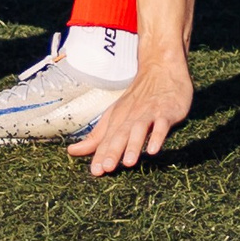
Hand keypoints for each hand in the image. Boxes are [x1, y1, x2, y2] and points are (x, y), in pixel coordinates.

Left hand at [67, 60, 192, 175]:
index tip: (95, 171)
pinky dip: (158, 136)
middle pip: (120, 134)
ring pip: (139, 129)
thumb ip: (97, 136)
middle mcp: (131, 115)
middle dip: (113, 151)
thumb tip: (73, 151)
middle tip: (106, 168)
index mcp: (117, 117)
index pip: (106, 138)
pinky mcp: (166, 112)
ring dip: (134, 145)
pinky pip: (162, 125)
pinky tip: (154, 149)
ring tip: (129, 162)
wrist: (161, 68)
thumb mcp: (115, 115)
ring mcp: (149, 113)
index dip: (100, 155)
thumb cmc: (138, 98)